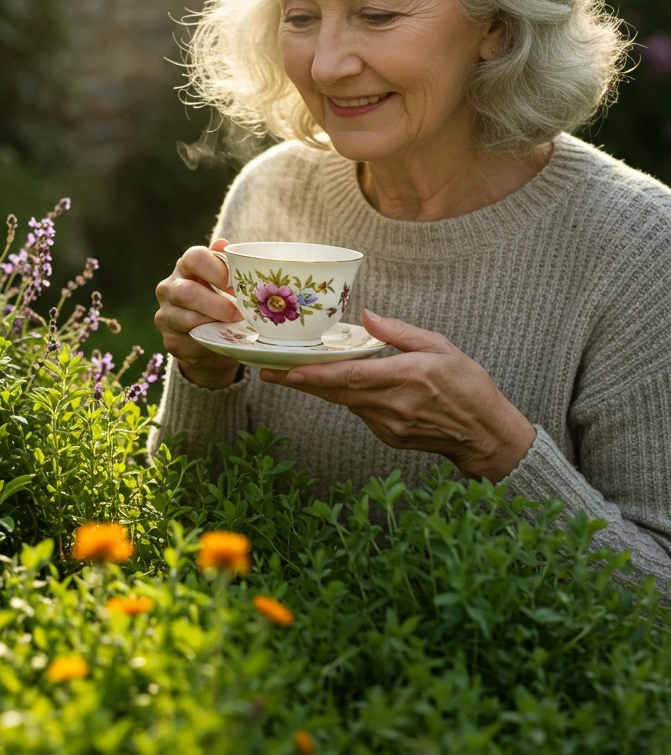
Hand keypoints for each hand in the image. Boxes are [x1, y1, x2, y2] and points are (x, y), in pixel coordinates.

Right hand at [154, 239, 243, 388]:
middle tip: (239, 313)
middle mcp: (169, 287)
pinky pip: (190, 339)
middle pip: (187, 292)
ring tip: (233, 326)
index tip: (236, 286)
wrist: (209, 339)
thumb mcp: (225, 283)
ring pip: (188, 319)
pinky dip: (208, 339)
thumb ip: (225, 264)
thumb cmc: (220, 303)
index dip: (217, 270)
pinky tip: (221, 338)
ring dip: (214, 323)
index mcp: (186, 267)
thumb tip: (223, 244)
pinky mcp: (169, 339)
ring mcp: (166, 314)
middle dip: (217, 304)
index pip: (195, 257)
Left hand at [258, 310, 536, 481]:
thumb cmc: (469, 386)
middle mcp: (394, 404)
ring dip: (322, 389)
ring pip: (345, 403)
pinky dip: (349, 398)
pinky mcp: (389, 437)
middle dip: (301, 382)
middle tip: (269, 372)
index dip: (317, 375)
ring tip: (295, 373)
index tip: (289, 370)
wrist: (485, 435)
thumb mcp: (441, 347)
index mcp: (408, 377)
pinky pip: (360, 412)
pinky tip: (344, 387)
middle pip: (337, 393)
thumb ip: (400, 333)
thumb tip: (367, 317)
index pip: (352, 377)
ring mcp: (390, 425)